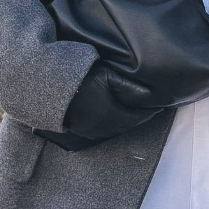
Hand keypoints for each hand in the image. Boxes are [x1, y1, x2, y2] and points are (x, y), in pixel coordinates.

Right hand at [46, 60, 163, 147]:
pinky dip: (113, 126)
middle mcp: (103, 126)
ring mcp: (90, 130)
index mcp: (111, 114)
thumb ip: (128, 86)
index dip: (149, 113)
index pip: (137, 117)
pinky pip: (103, 132)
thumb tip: (149, 94)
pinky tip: (114, 118)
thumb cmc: (79, 78)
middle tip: (149, 110)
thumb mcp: (106, 76)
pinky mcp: (81, 131)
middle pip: (127, 125)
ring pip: (115, 130)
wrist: (50, 86)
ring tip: (133, 114)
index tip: (159, 107)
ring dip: (126, 123)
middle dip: (139, 118)